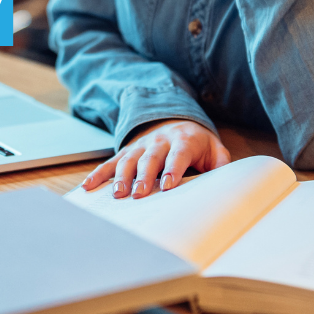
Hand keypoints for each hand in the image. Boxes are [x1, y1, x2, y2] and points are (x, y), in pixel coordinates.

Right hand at [78, 118, 231, 198]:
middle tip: (139, 194)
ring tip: (117, 194)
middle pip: (150, 159)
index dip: (172, 169)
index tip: (166, 186)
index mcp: (183, 140)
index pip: (177, 155)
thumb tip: (225, 179)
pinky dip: (98, 174)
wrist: (174, 119)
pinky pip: (111, 163)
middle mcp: (159, 141)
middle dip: (143, 176)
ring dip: (122, 177)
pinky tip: (88, 186)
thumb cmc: (196, 143)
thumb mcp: (214, 148)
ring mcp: (140, 146)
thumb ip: (221, 163)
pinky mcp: (127, 151)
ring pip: (129, 160)